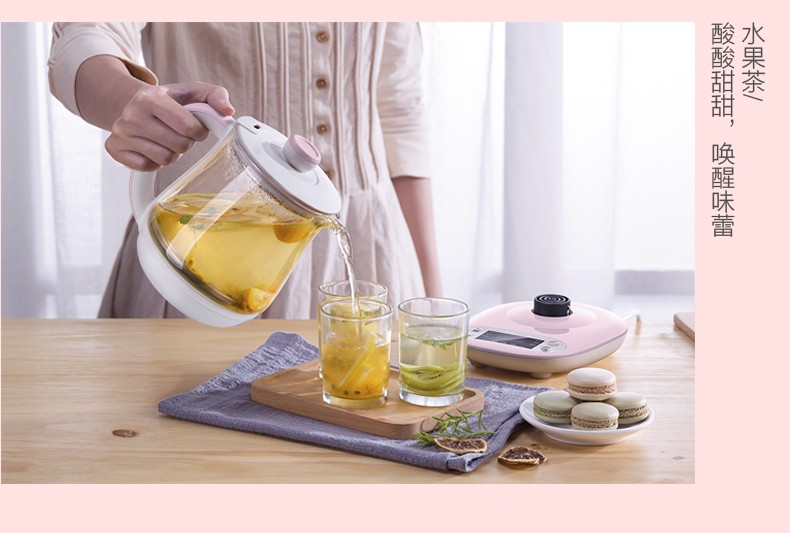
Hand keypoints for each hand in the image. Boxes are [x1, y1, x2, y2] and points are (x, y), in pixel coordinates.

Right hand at [105, 82, 234, 171]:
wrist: (132, 104)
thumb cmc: (169, 101)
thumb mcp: (191, 92)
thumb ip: (215, 95)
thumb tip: (229, 112)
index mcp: (150, 98)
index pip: (188, 126)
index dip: (199, 131)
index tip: (196, 127)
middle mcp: (131, 115)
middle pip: (178, 145)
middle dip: (186, 142)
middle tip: (179, 133)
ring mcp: (120, 133)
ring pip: (165, 158)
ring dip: (172, 152)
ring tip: (166, 139)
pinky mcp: (115, 149)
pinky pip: (148, 167)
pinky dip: (155, 161)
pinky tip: (152, 146)